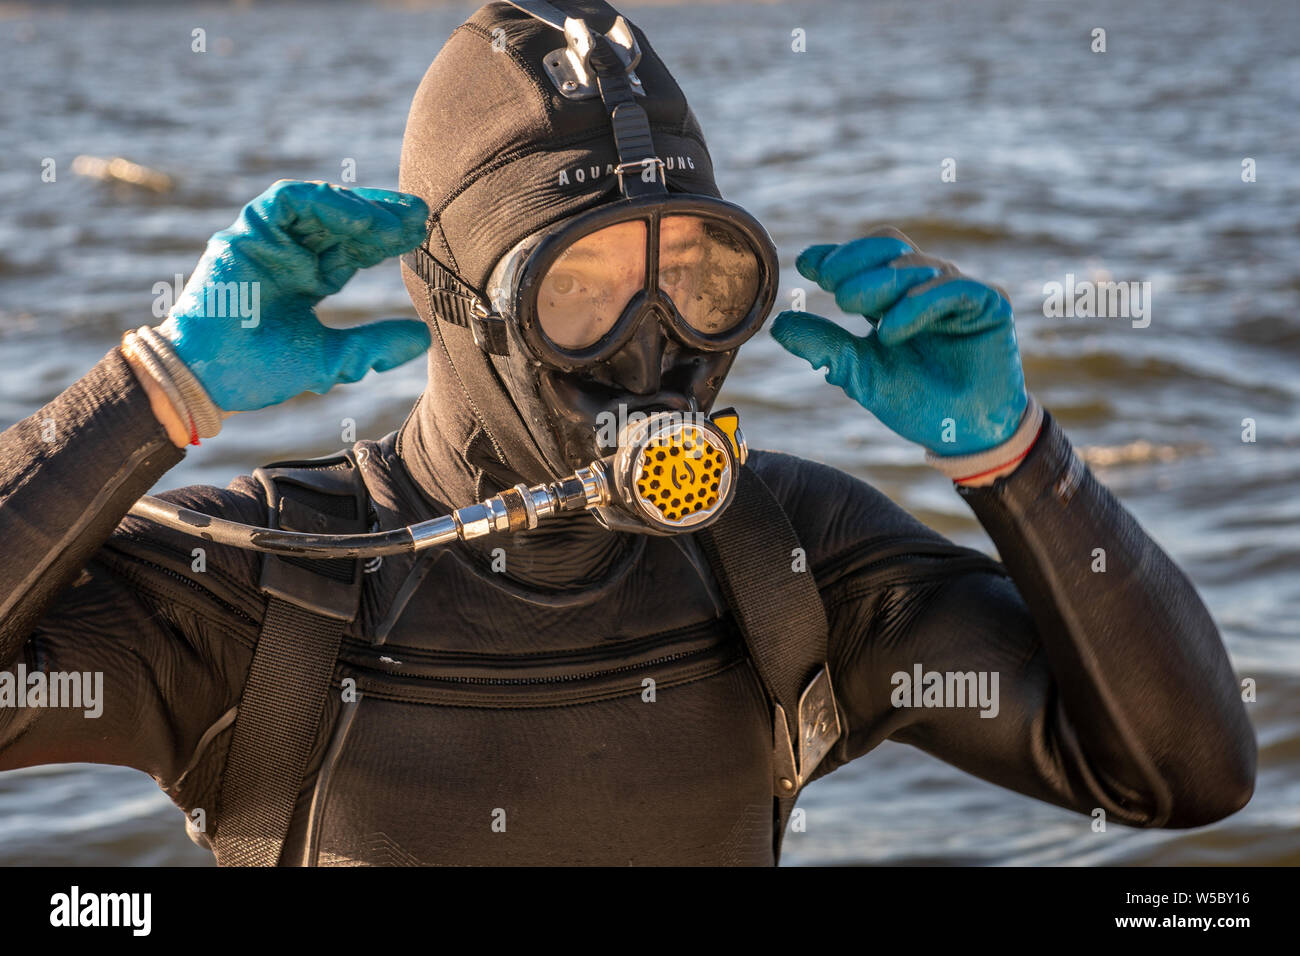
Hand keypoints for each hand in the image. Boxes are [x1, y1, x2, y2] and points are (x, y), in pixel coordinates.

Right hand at [158, 180, 431, 411]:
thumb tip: (425, 338)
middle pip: (343, 224)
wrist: (208, 380)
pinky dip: (326, 204)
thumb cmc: (260, 373)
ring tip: (397, 221)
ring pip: (320, 206)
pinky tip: (362, 220)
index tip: (421, 237)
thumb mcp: (331, 358)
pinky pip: (289, 200)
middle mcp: (289, 255)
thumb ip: (374, 345)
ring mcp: (267, 240)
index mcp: (308, 280)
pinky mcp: (246, 231)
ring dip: (361, 209)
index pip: (355, 249)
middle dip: (382, 218)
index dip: (388, 241)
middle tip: (420, 217)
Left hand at [771, 228, 1026, 456]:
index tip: (806, 264)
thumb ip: (825, 346)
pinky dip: (917, 304)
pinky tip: (890, 327)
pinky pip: (952, 289)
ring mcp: (958, 292)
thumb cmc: (917, 401)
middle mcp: (925, 287)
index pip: (864, 261)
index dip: (836, 257)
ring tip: (848, 305)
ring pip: (917, 265)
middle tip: (827, 281)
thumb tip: (779, 325)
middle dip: (854, 260)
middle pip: (890, 248)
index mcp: (894, 298)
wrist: (966, 436)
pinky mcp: (989, 304)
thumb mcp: (862, 375)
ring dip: (879, 282)